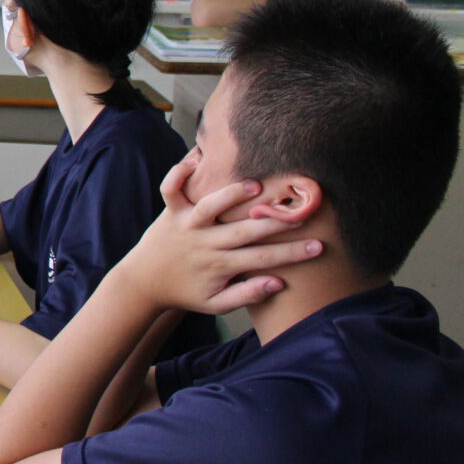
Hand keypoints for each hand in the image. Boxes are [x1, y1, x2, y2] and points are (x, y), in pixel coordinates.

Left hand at [115, 152, 322, 315]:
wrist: (144, 282)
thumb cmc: (187, 292)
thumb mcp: (216, 304)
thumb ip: (247, 295)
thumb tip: (278, 282)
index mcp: (219, 265)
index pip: (262, 259)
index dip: (292, 253)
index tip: (319, 247)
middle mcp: (204, 242)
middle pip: (244, 231)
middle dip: (274, 223)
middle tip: (302, 214)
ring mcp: (186, 224)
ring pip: (209, 206)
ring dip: (231, 195)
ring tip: (255, 185)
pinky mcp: (170, 212)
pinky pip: (170, 189)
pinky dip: (178, 174)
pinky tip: (196, 159)